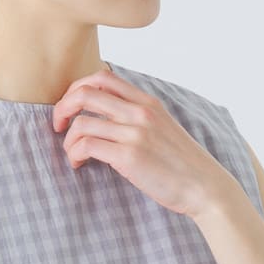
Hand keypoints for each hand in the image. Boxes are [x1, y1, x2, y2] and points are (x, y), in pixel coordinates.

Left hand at [51, 68, 234, 218]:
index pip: (102, 77)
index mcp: (147, 102)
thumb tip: (107, 116)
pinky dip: (75, 154)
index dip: (78, 88)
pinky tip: (79, 164)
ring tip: (73, 154)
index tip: (72, 107)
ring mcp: (134, 133)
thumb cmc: (182, 163)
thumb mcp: (163, 127)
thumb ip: (138, 117)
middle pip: (85, 93)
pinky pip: (87, 145)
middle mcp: (140, 112)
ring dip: (68, 139)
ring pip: (82, 122)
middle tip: (59, 126)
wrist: (204, 186)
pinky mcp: (128, 156)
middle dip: (63, 108)